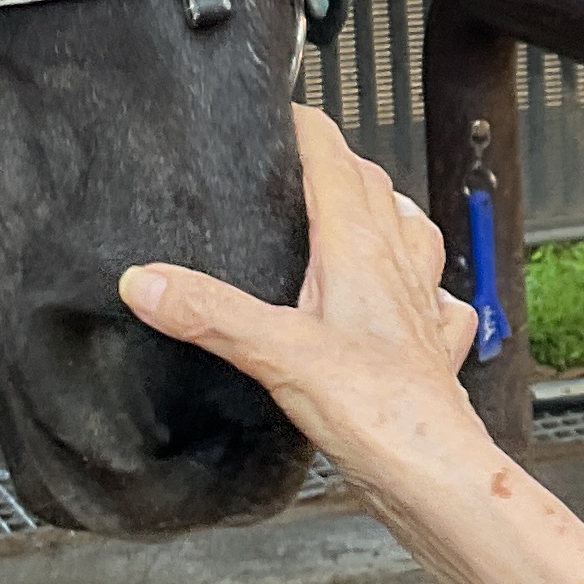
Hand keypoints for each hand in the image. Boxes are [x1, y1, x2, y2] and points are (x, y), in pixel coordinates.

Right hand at [118, 106, 480, 488]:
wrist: (434, 471)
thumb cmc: (376, 411)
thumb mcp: (273, 353)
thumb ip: (208, 314)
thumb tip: (146, 281)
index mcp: (360, 250)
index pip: (335, 161)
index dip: (309, 130)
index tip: (284, 112)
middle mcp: (399, 266)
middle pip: (375, 189)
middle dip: (343, 163)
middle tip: (312, 156)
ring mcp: (422, 305)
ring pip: (413, 234)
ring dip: (389, 212)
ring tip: (369, 210)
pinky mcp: (433, 348)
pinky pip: (437, 301)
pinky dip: (424, 288)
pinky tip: (418, 301)